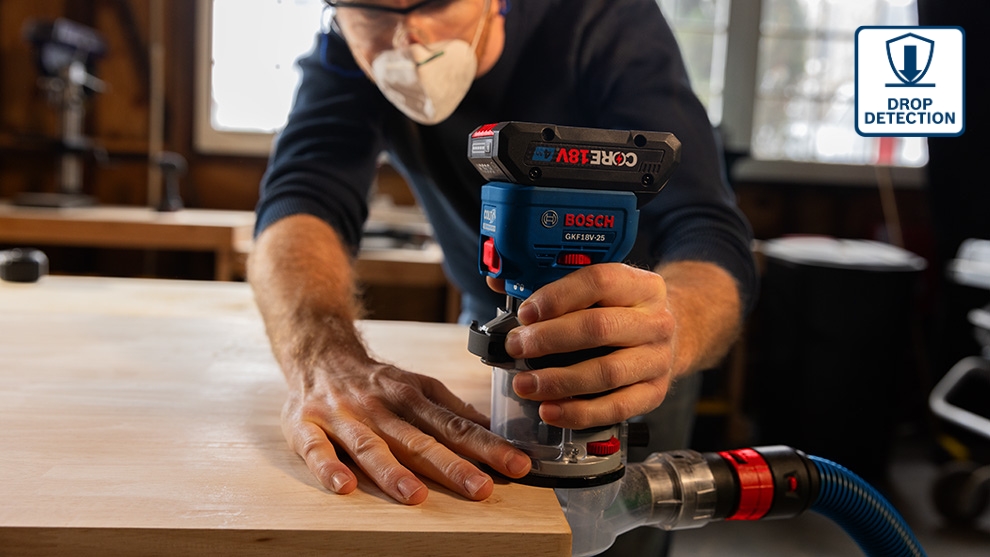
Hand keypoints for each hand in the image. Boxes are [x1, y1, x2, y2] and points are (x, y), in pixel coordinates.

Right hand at [280, 356, 531, 504]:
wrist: (319, 352)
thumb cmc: (376, 381)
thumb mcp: (417, 386)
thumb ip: (451, 409)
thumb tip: (492, 430)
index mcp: (413, 397)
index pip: (456, 426)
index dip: (488, 446)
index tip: (518, 465)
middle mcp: (381, 407)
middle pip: (420, 440)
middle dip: (452, 465)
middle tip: (481, 488)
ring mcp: (343, 416)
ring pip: (371, 445)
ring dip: (393, 471)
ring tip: (416, 495)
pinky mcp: (306, 425)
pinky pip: (316, 448)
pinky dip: (328, 466)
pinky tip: (344, 486)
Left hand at [490, 263, 676, 429]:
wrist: (666, 335)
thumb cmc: (620, 310)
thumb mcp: (597, 289)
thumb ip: (550, 282)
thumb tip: (498, 281)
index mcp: (640, 285)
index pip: (598, 282)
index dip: (557, 297)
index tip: (526, 313)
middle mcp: (656, 321)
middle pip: (598, 328)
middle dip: (549, 340)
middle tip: (517, 347)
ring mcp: (658, 359)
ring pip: (606, 372)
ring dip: (559, 381)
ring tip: (525, 384)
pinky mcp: (654, 393)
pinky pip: (615, 408)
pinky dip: (578, 413)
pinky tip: (550, 410)